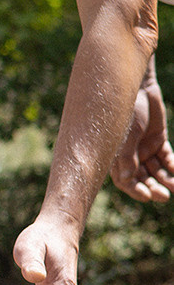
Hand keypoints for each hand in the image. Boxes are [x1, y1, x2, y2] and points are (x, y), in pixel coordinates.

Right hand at [110, 77, 173, 202]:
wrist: (140, 88)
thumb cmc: (127, 110)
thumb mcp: (127, 134)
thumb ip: (127, 157)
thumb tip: (128, 180)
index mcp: (117, 156)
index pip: (125, 181)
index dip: (135, 190)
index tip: (147, 197)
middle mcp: (131, 156)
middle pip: (142, 179)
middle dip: (153, 188)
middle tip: (164, 196)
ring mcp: (145, 149)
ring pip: (156, 171)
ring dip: (165, 180)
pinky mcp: (158, 141)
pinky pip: (167, 159)